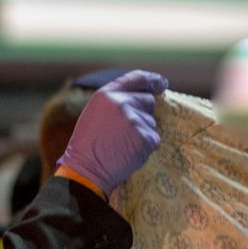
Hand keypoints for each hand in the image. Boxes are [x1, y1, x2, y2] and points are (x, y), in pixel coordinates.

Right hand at [57, 70, 167, 194]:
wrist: (85, 169)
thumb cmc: (88, 144)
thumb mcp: (95, 113)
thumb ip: (115, 102)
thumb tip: (144, 97)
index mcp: (106, 94)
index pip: (136, 78)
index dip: (152, 80)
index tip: (161, 83)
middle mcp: (121, 103)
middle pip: (149, 101)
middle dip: (143, 113)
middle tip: (125, 130)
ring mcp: (135, 120)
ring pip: (151, 122)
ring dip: (143, 132)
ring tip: (122, 143)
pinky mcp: (145, 137)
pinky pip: (154, 138)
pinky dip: (145, 146)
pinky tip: (129, 152)